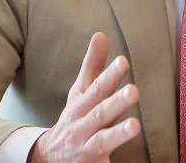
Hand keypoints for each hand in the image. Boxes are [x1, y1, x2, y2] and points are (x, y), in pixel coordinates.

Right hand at [29, 32, 140, 162]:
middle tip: (134, 91)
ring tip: (135, 126)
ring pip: (102, 141)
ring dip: (118, 134)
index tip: (123, 61)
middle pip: (99, 113)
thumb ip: (92, 66)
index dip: (109, 75)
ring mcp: (87, 148)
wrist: (50, 156)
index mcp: (81, 105)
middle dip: (116, 103)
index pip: (96, 88)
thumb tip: (101, 34)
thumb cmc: (74, 118)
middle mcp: (82, 126)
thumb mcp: (80, 92)